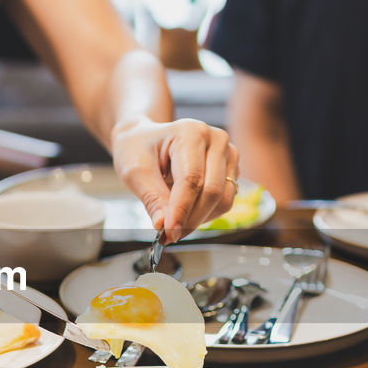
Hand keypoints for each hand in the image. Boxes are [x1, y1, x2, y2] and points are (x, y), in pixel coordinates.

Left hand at [110, 117, 238, 241]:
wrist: (145, 140)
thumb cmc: (139, 149)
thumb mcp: (135, 171)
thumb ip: (152, 198)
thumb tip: (164, 225)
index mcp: (191, 132)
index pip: (191, 179)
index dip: (181, 210)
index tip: (168, 232)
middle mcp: (216, 140)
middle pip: (212, 191)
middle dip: (190, 219)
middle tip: (168, 235)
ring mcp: (228, 154)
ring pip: (223, 200)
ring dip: (198, 219)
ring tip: (174, 220)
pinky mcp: (231, 170)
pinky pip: (225, 202)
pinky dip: (205, 214)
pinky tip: (186, 211)